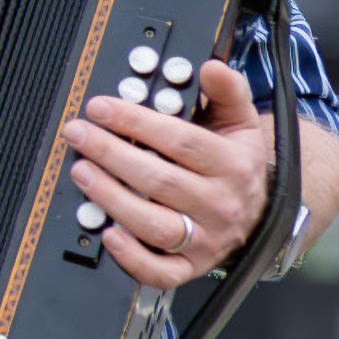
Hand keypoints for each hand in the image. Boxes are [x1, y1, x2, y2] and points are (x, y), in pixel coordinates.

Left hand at [62, 61, 269, 288]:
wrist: (261, 213)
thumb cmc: (237, 163)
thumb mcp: (240, 123)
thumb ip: (228, 91)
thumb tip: (211, 66)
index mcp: (233, 165)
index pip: (180, 141)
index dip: (136, 122)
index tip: (100, 107)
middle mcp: (220, 204)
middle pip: (160, 180)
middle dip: (111, 153)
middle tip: (77, 134)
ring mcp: (207, 239)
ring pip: (155, 225)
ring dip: (112, 198)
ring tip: (81, 171)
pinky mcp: (191, 267)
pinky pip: (161, 272)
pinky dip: (132, 258)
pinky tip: (107, 234)